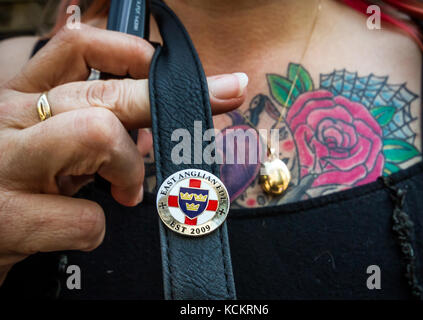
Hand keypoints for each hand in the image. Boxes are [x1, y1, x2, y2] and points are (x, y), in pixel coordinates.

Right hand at [0, 24, 246, 285]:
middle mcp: (10, 119)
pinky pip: (87, 217)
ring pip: (98, 133)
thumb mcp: (43, 141)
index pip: (78, 47)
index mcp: (22, 97)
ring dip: (128, 169)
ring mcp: (7, 165)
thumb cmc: (15, 188)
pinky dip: (96, 228)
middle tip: (205, 117)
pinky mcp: (9, 218)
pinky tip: (80, 231)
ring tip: (125, 193)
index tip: (171, 71)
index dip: (133, 51)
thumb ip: (84, 119)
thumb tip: (151, 120)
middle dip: (163, 106)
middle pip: (104, 93)